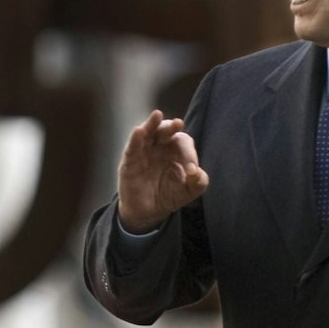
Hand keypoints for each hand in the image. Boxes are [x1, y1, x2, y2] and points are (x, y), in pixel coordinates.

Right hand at [116, 111, 209, 231]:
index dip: (189, 155)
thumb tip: (198, 173)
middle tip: (178, 123)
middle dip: (172, 126)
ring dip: (152, 124)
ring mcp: (144, 152)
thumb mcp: (187, 192)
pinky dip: (135, 139)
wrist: (147, 212)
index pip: (183, 144)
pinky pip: (132, 147)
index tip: (192, 171)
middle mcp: (160, 147)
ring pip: (147, 133)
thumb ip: (198, 183)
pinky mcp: (130, 161)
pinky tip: (139, 131)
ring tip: (157, 115)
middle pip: (166, 130)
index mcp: (176, 151)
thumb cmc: (168, 196)